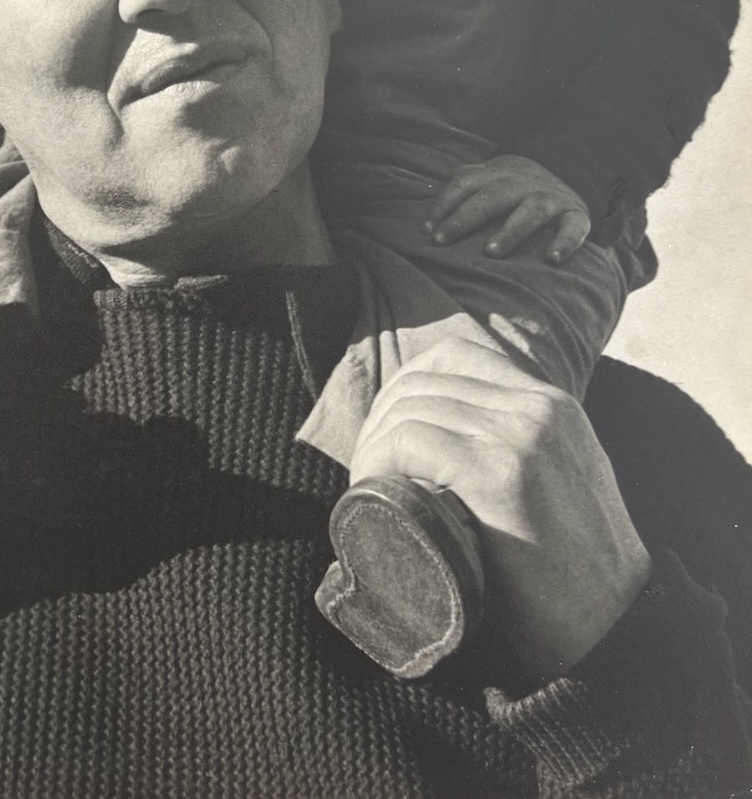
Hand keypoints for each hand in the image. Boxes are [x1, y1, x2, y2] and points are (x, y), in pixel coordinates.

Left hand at [348, 335, 651, 681]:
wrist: (621, 632)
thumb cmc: (577, 576)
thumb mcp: (563, 485)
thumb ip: (527, 453)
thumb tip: (455, 446)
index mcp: (553, 404)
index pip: (456, 355)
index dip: (406, 385)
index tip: (386, 432)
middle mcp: (539, 408)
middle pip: (425, 381)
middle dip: (380, 419)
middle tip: (367, 469)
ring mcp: (523, 438)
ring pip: (412, 408)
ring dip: (372, 444)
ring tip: (366, 486)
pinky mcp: (504, 477)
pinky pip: (413, 441)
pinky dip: (378, 459)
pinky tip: (370, 489)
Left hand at [424, 154, 589, 263]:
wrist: (572, 169)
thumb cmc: (517, 184)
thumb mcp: (493, 174)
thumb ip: (465, 179)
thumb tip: (433, 192)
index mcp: (497, 174)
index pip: (464, 185)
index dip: (443, 205)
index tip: (426, 231)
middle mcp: (522, 183)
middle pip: (491, 198)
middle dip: (464, 218)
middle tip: (442, 240)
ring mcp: (550, 198)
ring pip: (530, 211)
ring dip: (510, 231)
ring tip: (490, 252)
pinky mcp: (576, 214)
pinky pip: (573, 228)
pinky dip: (565, 243)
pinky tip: (552, 260)